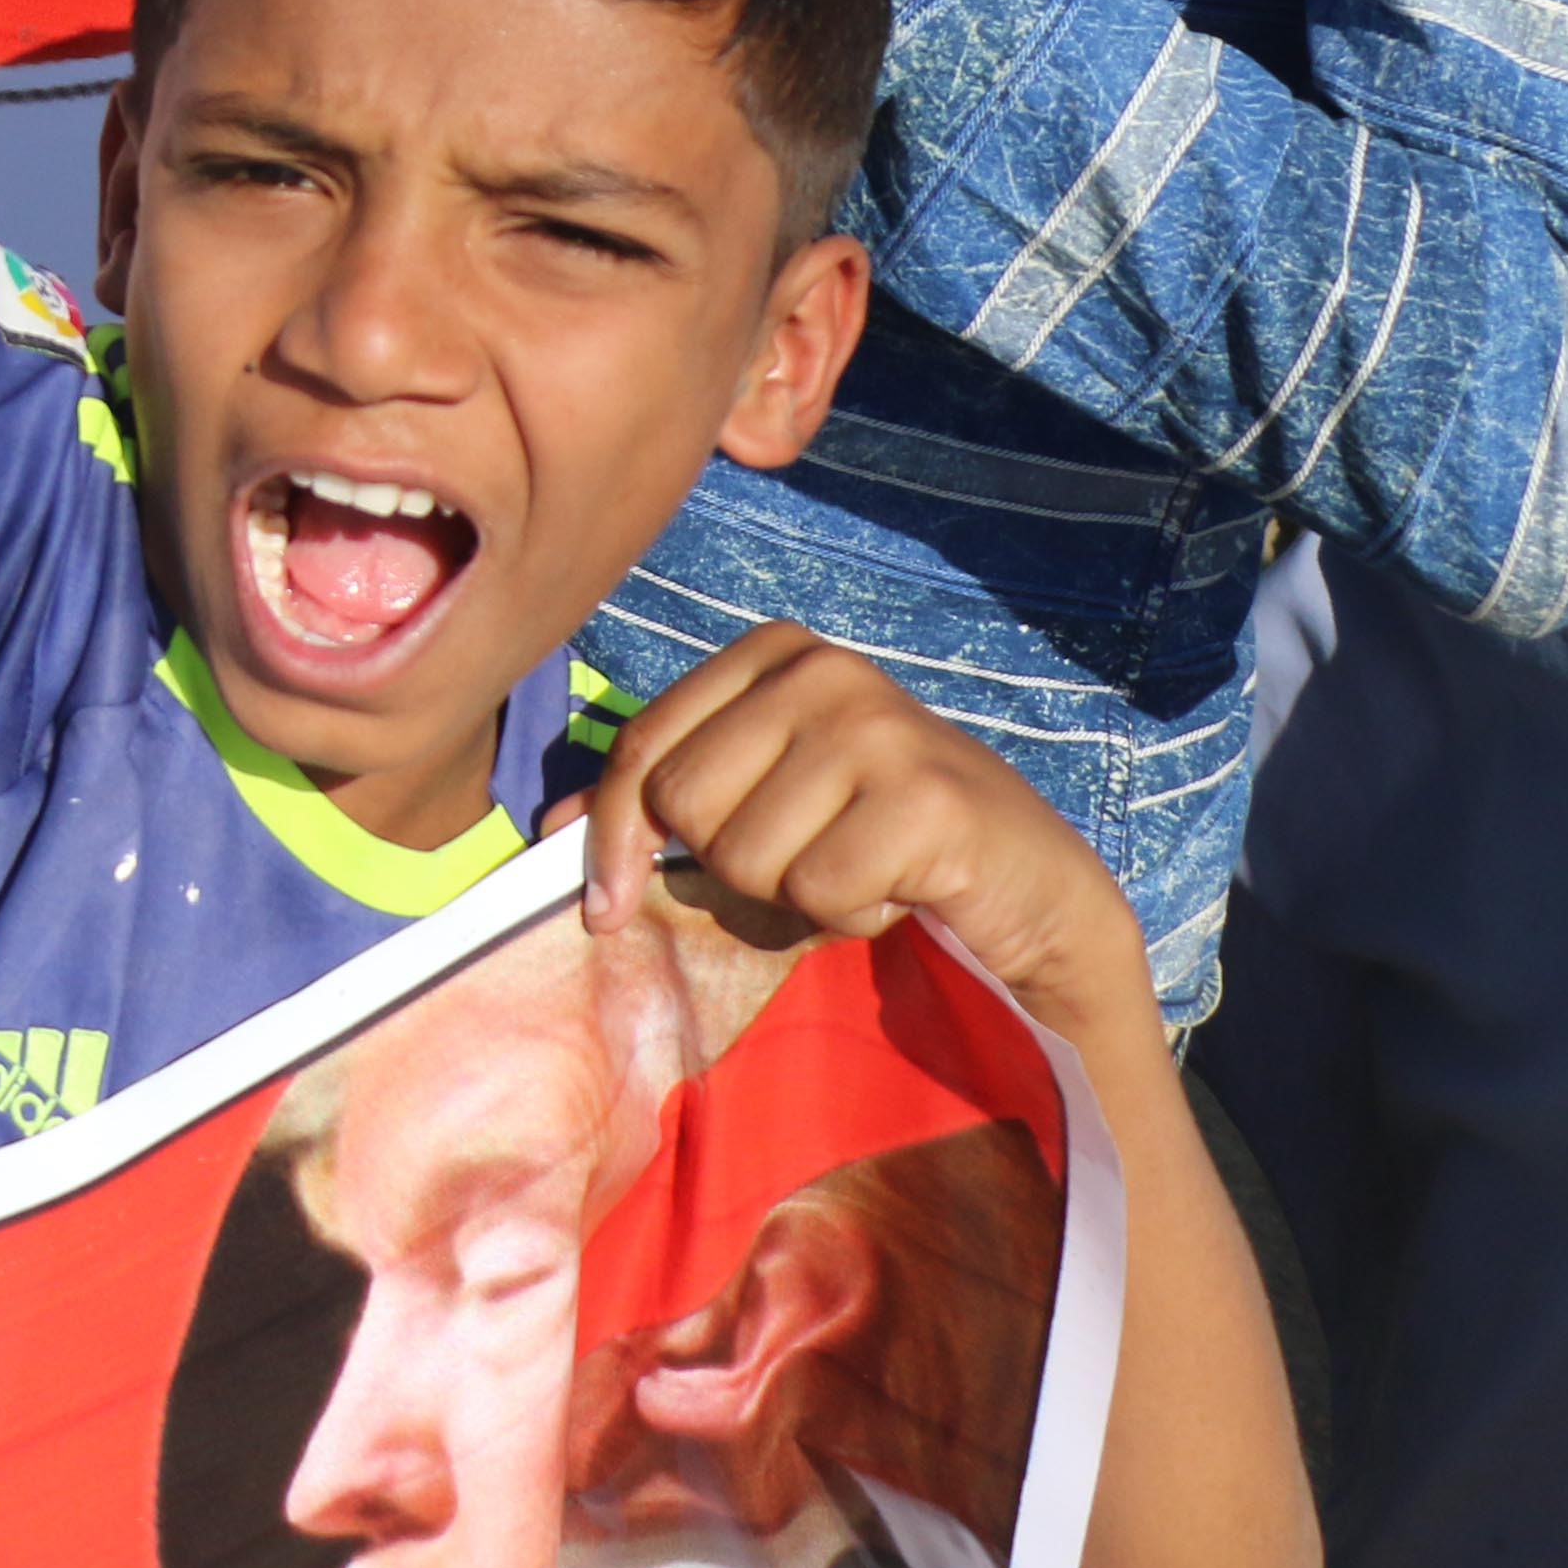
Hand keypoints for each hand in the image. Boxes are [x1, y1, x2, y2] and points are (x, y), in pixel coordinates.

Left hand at [577, 625, 1156, 1049]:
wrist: (1028, 888)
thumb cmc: (876, 845)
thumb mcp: (760, 806)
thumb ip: (659, 804)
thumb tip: (539, 827)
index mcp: (772, 654)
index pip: (642, 748)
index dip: (612, 840)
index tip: (609, 908)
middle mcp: (823, 671)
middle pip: (684, 806)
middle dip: (734, 863)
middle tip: (810, 856)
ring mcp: (878, 726)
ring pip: (744, 855)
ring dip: (798, 893)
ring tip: (861, 867)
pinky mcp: (926, 798)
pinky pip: (818, 889)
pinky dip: (853, 913)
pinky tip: (901, 888)